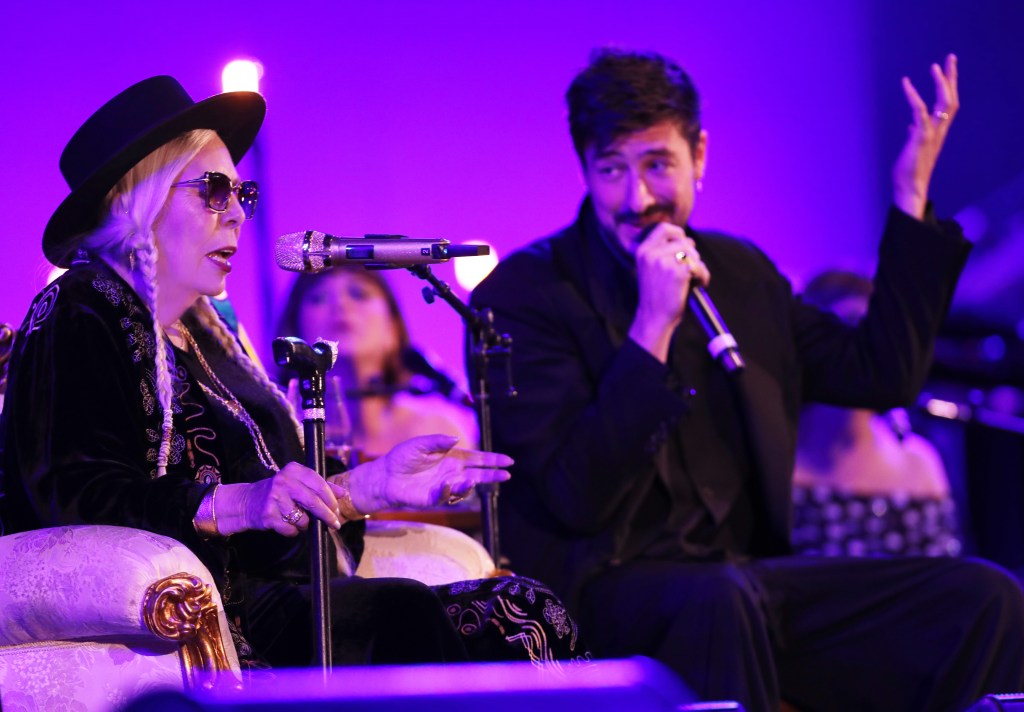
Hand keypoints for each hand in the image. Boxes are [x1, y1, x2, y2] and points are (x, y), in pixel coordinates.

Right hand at [216, 462, 343, 536]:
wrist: (247, 502)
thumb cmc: (279, 493)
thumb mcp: (298, 483)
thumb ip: (321, 486)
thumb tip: (343, 493)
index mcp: (293, 470)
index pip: (319, 484)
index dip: (331, 499)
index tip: (337, 510)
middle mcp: (283, 481)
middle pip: (314, 502)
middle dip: (327, 515)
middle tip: (335, 524)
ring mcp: (274, 498)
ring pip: (303, 519)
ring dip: (305, 525)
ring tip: (297, 520)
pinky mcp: (268, 514)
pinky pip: (290, 529)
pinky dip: (292, 531)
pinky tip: (285, 524)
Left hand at [337, 434, 511, 512]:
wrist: (385, 475)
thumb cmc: (402, 457)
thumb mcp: (420, 444)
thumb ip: (438, 441)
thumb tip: (456, 439)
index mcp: (452, 458)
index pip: (477, 459)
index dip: (492, 460)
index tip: (508, 461)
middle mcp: (452, 473)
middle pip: (478, 474)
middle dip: (492, 475)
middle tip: (507, 475)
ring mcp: (444, 486)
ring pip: (465, 488)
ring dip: (471, 485)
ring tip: (471, 481)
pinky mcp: (433, 498)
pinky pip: (445, 496)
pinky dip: (448, 491)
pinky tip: (447, 484)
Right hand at [628, 223, 710, 361]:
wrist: (654, 318)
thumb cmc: (655, 295)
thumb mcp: (650, 268)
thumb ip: (662, 253)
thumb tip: (688, 241)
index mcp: (642, 251)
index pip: (663, 228)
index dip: (678, 232)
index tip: (685, 243)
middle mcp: (651, 254)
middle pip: (683, 241)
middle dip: (693, 253)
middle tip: (693, 267)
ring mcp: (663, 262)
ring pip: (692, 253)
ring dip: (699, 265)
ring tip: (696, 277)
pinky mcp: (677, 273)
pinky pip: (698, 266)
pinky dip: (703, 275)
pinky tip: (700, 283)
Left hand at [893, 54, 958, 219]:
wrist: (910, 187)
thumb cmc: (909, 169)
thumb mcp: (913, 147)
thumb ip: (916, 134)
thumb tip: (912, 125)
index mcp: (938, 130)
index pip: (948, 104)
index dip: (949, 86)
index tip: (946, 69)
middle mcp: (940, 129)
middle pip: (951, 98)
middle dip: (951, 77)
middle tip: (949, 57)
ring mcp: (932, 133)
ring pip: (943, 103)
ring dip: (940, 83)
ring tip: (935, 66)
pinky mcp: (922, 137)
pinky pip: (920, 112)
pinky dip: (914, 96)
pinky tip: (906, 84)